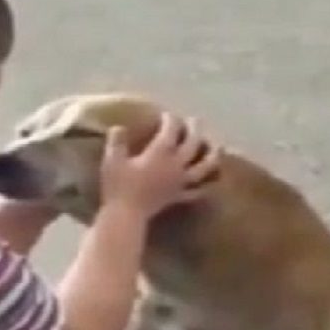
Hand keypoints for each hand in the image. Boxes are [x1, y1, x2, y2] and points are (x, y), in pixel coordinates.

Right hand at [99, 112, 220, 219]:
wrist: (126, 215)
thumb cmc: (118, 186)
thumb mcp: (112, 160)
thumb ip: (117, 141)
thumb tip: (118, 127)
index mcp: (160, 153)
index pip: (170, 130)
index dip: (171, 120)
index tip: (167, 114)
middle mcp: (175, 164)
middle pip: (192, 143)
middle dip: (195, 129)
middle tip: (195, 120)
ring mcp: (180, 182)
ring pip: (203, 166)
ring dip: (212, 155)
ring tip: (217, 147)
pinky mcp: (178, 197)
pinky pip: (196, 191)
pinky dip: (205, 186)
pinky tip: (209, 184)